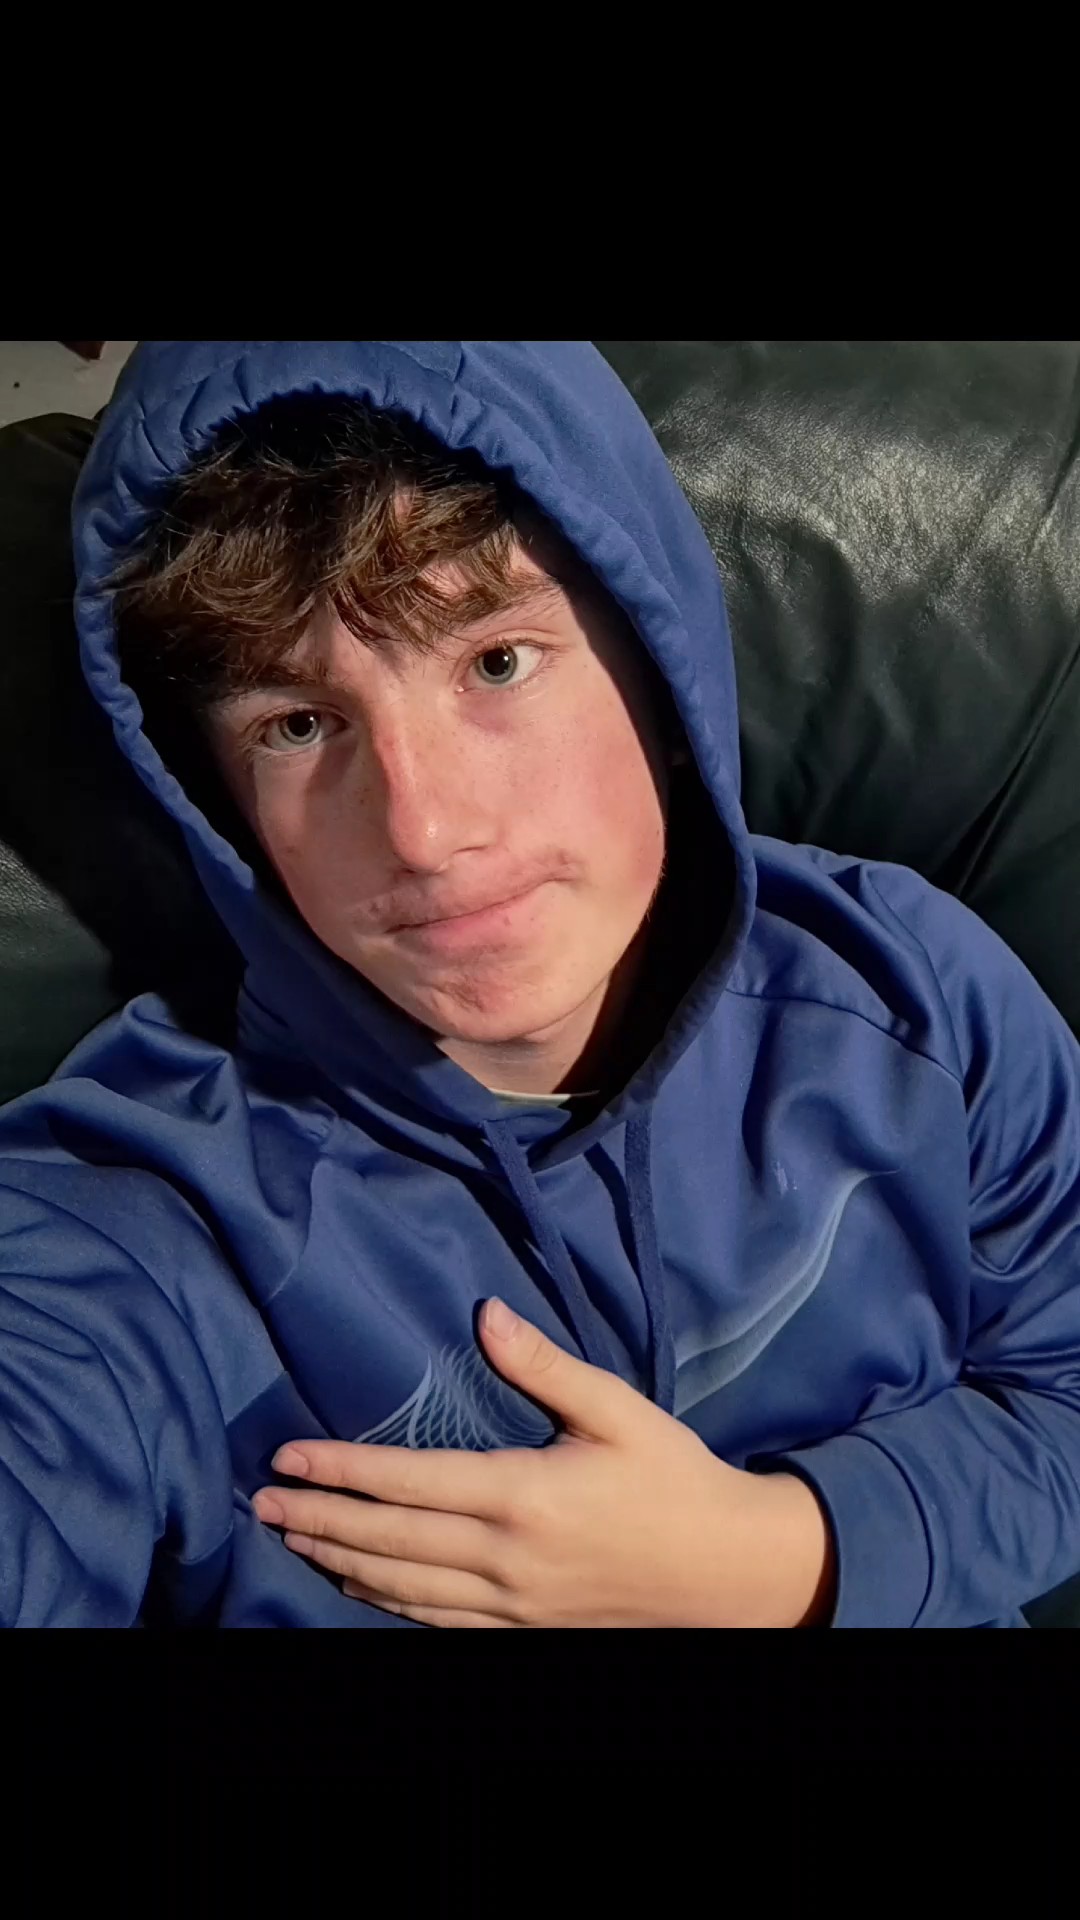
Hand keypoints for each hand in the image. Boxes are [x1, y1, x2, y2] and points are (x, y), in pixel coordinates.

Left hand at [252, 1299, 833, 1627]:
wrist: (729, 1574)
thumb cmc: (674, 1479)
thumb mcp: (617, 1410)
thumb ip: (545, 1366)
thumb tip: (487, 1315)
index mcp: (522, 1495)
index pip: (406, 1482)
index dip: (340, 1470)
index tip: (287, 1457)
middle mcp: (504, 1558)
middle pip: (387, 1540)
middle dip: (317, 1519)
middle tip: (260, 1503)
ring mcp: (510, 1605)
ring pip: (400, 1588)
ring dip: (336, 1563)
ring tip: (289, 1539)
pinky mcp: (521, 1632)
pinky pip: (433, 1622)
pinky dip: (383, 1603)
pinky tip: (354, 1585)